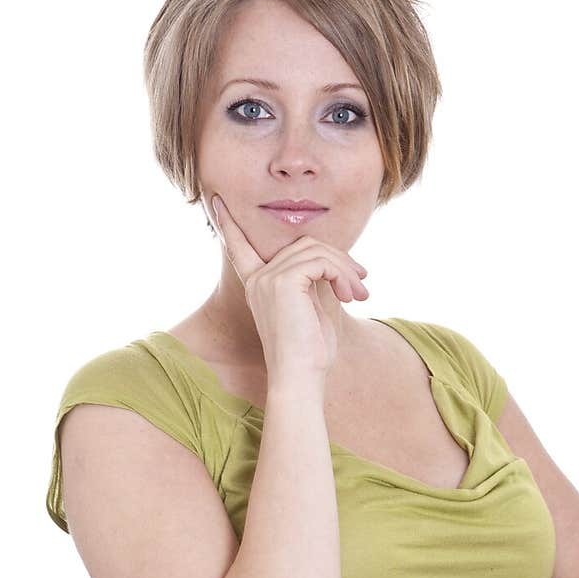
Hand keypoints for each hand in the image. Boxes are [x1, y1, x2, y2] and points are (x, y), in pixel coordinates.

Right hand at [209, 192, 369, 379]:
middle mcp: (259, 278)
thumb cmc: (310, 353)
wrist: (301, 377)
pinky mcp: (283, 281)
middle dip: (337, 260)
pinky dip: (341, 274)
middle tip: (361, 285)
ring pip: (316, 250)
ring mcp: (268, 278)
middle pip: (304, 244)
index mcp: (259, 285)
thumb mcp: (312, 309)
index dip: (228, 223)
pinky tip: (350, 295)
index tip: (217, 200)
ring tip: (359, 294)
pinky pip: (320, 261)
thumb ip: (313, 280)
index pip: (239, 247)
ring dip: (345, 270)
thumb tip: (332, 260)